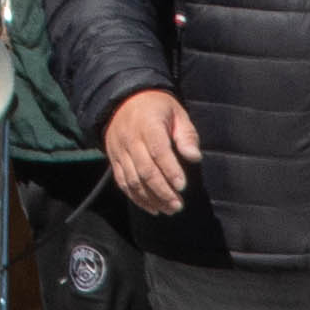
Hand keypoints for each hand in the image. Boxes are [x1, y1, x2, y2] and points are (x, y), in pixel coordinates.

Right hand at [100, 87, 201, 217]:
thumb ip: (186, 135)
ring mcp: (120, 151)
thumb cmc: (157, 108)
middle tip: (178, 205)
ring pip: (133, 180)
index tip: (182, 186)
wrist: (123, 100)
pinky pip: (123, 182)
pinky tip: (152, 208)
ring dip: (151, 198)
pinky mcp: (114, 160)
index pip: (158, 151)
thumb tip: (194, 157)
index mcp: (148, 125)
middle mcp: (131, 140)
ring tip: (169, 209)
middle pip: (145, 170)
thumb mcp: (177, 113)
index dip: (170, 170)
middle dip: (162, 191)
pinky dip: (136, 198)